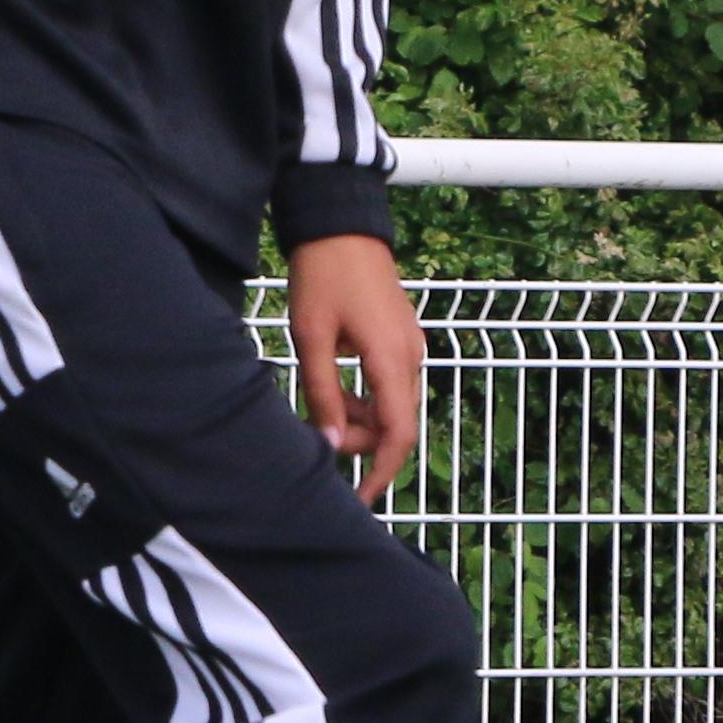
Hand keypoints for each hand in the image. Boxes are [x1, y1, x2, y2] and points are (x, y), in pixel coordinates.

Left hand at [285, 231, 424, 496]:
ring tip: (318, 402)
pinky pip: (388, 384)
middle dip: (358, 439)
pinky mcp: (400, 339)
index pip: (397, 434)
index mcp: (392, 359)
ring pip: (390, 405)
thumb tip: (328, 444)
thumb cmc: (323, 275)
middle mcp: (411, 357)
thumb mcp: (311, 338)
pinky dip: (363, 397)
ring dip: (357, 418)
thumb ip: (321, 393)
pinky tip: (333, 385)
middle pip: (394, 424)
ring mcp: (409, 347)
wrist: (342, 225)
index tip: (360, 498)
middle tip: (316, 430)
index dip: (381, 472)